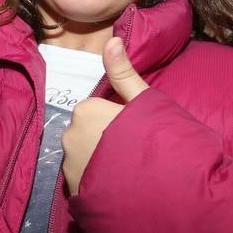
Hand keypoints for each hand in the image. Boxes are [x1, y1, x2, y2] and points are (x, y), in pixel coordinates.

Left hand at [62, 37, 148, 195]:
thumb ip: (124, 73)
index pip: (97, 110)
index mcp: (85, 110)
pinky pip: (83, 179)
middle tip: (134, 153)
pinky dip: (96, 182)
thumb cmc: (157, 140)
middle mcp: (69, 136)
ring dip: (100, 162)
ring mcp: (69, 167)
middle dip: (105, 140)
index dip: (119, 120)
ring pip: (84, 156)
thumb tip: (111, 39)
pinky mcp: (73, 193)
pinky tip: (119, 188)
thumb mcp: (145, 101)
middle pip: (87, 132)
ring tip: (128, 173)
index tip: (136, 132)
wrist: (163, 192)